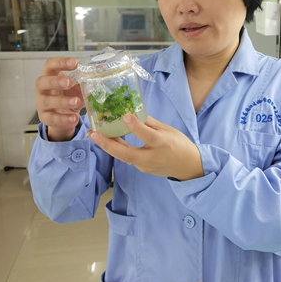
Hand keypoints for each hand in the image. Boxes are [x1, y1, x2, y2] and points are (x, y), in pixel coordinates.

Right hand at [35, 57, 83, 141]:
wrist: (63, 116)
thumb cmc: (68, 96)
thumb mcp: (76, 87)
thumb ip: (84, 80)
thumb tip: (101, 70)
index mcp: (50, 76)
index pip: (50, 65)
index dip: (60, 62)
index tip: (75, 63)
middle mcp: (42, 89)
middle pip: (42, 82)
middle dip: (56, 81)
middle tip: (69, 82)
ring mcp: (41, 103)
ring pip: (47, 101)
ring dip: (62, 101)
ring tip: (76, 102)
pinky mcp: (45, 117)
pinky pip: (52, 118)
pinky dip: (64, 118)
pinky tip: (73, 118)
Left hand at [88, 114, 203, 180]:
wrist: (187, 166)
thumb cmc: (179, 144)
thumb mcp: (167, 129)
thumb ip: (149, 123)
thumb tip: (133, 112)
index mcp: (162, 143)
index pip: (147, 135)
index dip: (136, 126)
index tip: (125, 115)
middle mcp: (153, 156)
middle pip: (127, 154)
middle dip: (108, 145)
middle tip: (93, 134)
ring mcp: (146, 166)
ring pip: (125, 157)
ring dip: (109, 146)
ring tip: (95, 135)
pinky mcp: (142, 169)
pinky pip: (128, 158)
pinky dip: (119, 149)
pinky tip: (110, 140)